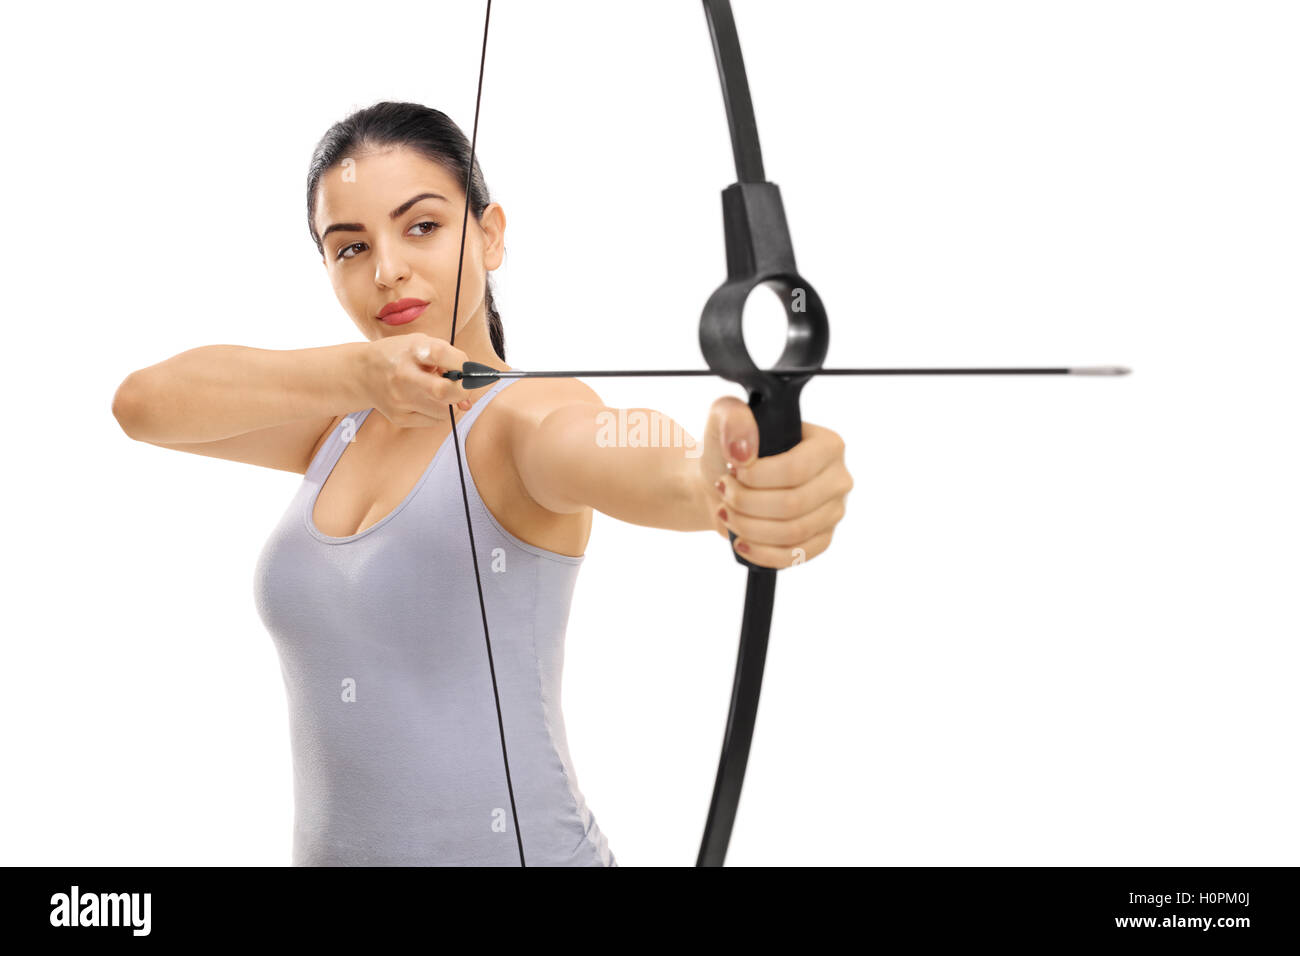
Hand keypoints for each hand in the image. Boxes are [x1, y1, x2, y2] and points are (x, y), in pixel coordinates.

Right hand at [360, 333, 473, 426]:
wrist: (362, 373)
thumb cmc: (401, 355)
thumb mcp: (422, 344)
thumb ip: (450, 362)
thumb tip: (468, 400)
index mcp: (411, 350)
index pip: (443, 354)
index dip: (462, 363)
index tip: (465, 368)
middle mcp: (403, 375)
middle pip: (444, 391)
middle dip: (462, 391)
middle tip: (461, 387)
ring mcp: (399, 399)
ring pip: (444, 411)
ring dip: (449, 402)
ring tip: (438, 390)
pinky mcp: (398, 417)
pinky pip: (434, 420)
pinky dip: (437, 411)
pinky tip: (426, 400)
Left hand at [699, 396, 852, 568]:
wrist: (724, 482)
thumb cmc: (729, 450)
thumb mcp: (723, 419)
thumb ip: (732, 419)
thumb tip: (744, 452)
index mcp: (827, 444)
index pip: (795, 469)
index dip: (756, 478)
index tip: (731, 471)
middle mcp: (838, 478)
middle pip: (793, 504)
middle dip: (747, 503)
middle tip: (724, 493)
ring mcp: (834, 512)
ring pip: (792, 532)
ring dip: (749, 527)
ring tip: (726, 513)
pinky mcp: (822, 540)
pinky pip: (796, 556)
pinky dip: (762, 553)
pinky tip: (741, 541)